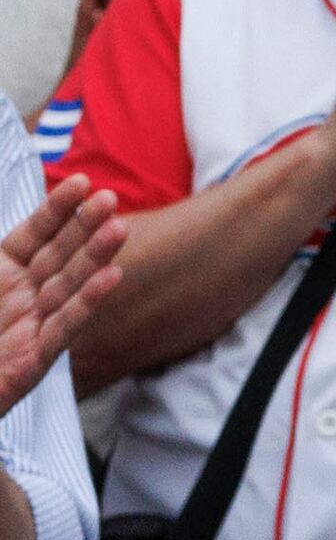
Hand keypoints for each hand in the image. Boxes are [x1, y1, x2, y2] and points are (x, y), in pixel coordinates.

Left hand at [0, 185, 121, 406]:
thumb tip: (16, 233)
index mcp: (1, 272)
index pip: (34, 233)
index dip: (57, 209)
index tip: (82, 182)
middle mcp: (22, 293)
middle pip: (59, 254)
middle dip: (84, 226)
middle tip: (109, 199)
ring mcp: (32, 323)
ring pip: (69, 284)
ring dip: (96, 257)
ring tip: (119, 230)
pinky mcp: (35, 358)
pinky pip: (64, 326)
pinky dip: (88, 302)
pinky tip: (112, 277)